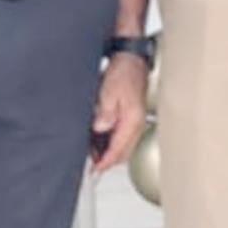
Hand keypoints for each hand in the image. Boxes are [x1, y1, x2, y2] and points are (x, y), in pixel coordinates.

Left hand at [90, 53, 148, 171]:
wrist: (130, 58)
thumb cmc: (124, 71)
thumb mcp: (109, 91)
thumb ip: (105, 113)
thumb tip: (100, 128)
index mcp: (133, 120)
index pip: (119, 149)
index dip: (105, 162)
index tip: (94, 170)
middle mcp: (136, 123)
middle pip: (123, 152)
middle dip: (107, 160)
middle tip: (91, 165)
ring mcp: (135, 120)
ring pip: (123, 145)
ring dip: (108, 151)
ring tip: (92, 153)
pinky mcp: (131, 116)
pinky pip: (122, 135)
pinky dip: (111, 141)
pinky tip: (99, 138)